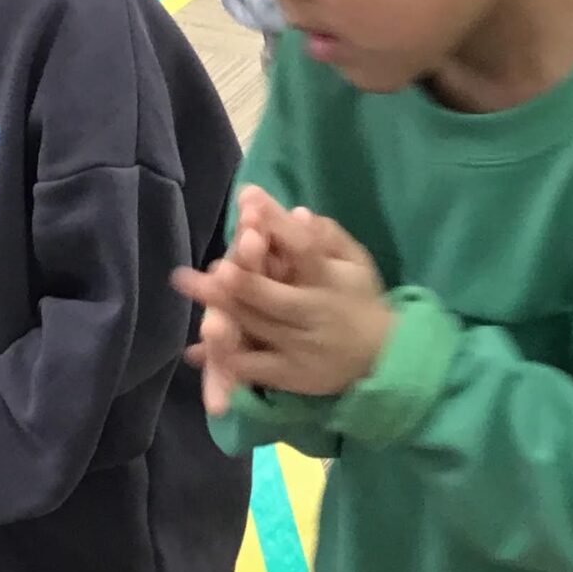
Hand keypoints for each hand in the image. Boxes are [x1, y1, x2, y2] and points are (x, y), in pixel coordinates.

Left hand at [174, 187, 392, 409]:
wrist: (381, 357)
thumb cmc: (358, 298)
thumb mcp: (355, 262)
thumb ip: (328, 237)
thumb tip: (298, 211)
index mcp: (330, 280)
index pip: (304, 248)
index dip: (276, 223)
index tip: (248, 197)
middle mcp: (313, 313)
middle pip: (271, 295)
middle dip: (241, 278)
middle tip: (212, 263)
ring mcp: (299, 347)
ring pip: (257, 327)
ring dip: (223, 309)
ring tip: (191, 287)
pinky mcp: (289, 374)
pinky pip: (253, 368)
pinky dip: (225, 359)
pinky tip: (196, 349)